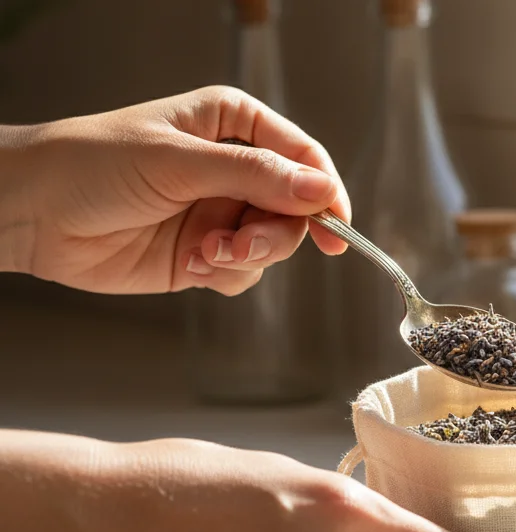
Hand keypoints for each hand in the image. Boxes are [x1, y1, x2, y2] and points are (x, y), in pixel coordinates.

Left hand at [0, 85, 349, 295]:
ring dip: (247, 254)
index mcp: (233, 125)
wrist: (33, 212)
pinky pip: (246, 272)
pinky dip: (228, 274)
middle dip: (276, 232)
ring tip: (207, 253)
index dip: (324, 190)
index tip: (336, 224)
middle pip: (295, 207)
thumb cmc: (92, 164)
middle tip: (244, 244)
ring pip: (274, 243)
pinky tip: (194, 265)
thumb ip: (255, 177)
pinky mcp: (205, 253)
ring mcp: (220, 212)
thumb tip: (320, 191)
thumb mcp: (180, 162)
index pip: (302, 156)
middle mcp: (234, 168)